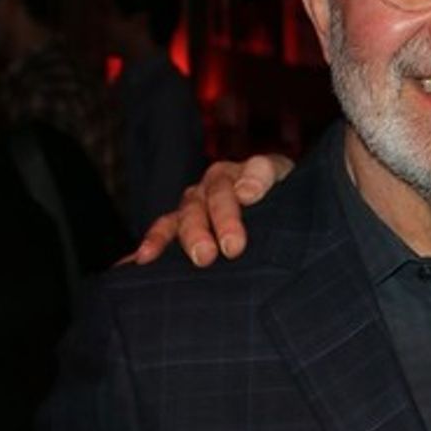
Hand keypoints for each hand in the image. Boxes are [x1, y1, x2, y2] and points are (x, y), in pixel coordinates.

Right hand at [131, 154, 294, 267]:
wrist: (271, 213)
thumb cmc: (285, 203)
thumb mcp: (291, 186)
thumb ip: (271, 179)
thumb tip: (246, 192)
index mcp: (253, 170)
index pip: (256, 170)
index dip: (252, 181)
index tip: (250, 197)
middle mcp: (221, 181)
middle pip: (217, 195)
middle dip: (223, 221)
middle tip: (232, 249)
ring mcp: (198, 201)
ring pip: (189, 213)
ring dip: (191, 235)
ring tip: (200, 257)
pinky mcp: (182, 222)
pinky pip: (164, 230)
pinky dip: (153, 243)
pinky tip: (140, 260)